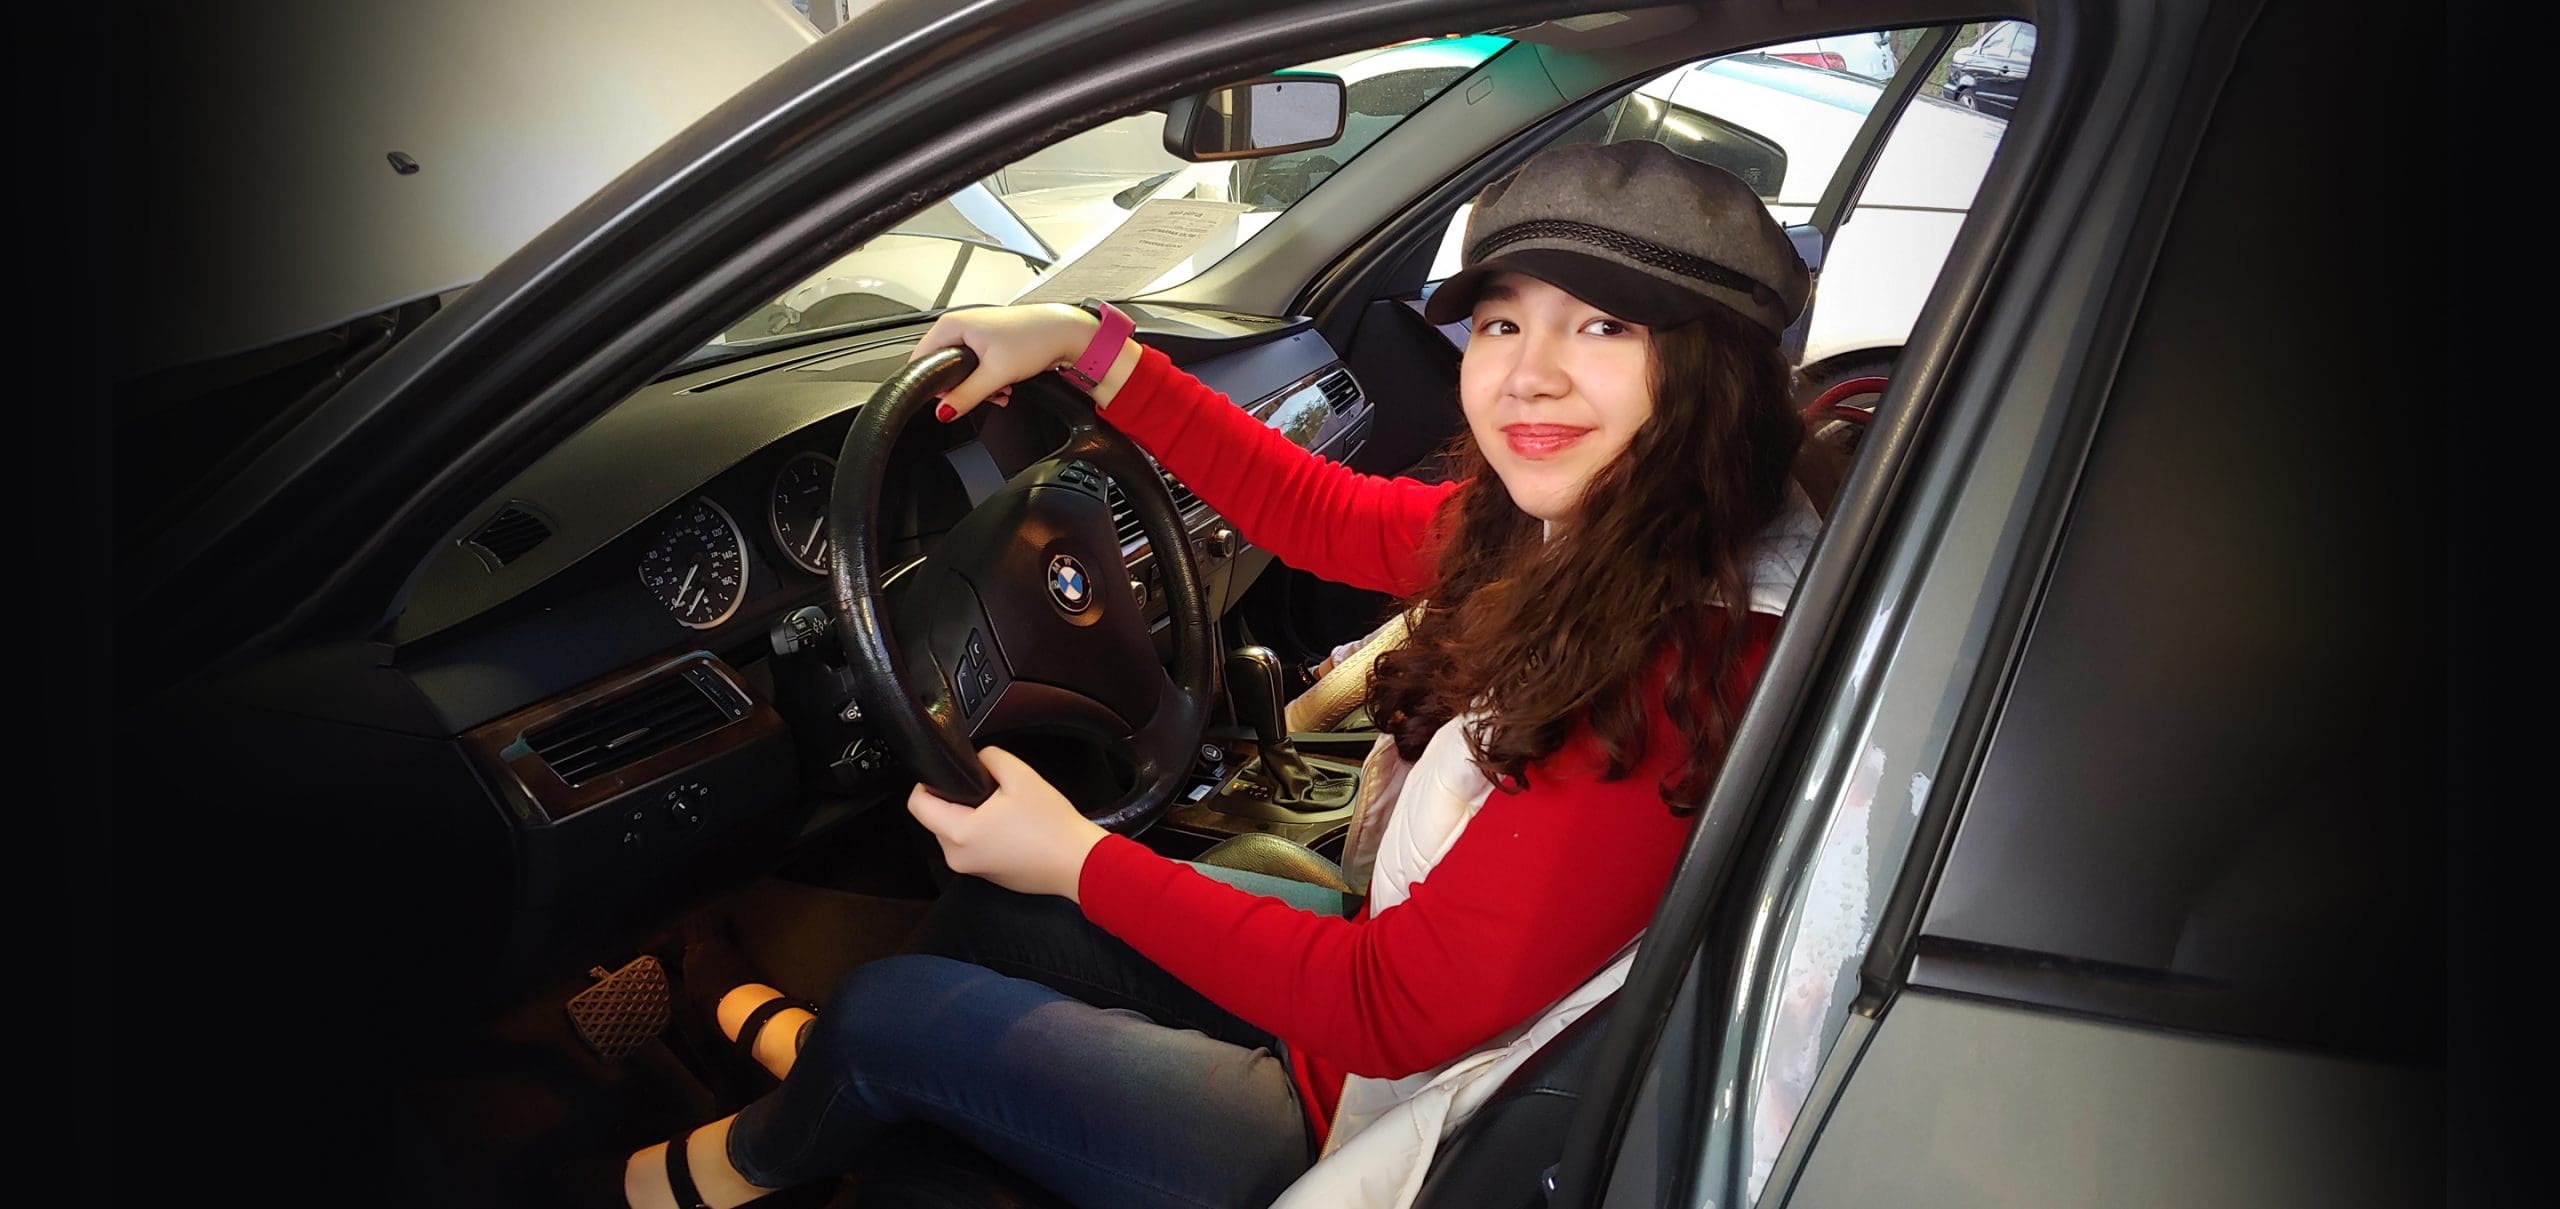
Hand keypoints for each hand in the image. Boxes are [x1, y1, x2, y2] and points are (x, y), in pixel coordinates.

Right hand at [906, 304, 1099, 419]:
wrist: (1064, 332)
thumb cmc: (1034, 338)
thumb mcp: (995, 373)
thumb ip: (966, 395)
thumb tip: (944, 412)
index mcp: (952, 325)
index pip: (921, 359)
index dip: (933, 384)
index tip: (950, 399)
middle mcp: (959, 326)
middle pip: (942, 367)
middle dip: (961, 389)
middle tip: (982, 396)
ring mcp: (973, 334)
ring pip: (960, 371)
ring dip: (978, 388)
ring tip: (999, 390)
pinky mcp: (987, 343)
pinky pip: (975, 368)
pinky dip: (987, 381)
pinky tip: (1003, 386)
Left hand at [906, 746, 1109, 900]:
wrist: (1078, 864)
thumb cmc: (1053, 827)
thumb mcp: (1021, 776)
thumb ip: (990, 757)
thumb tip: (977, 757)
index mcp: (960, 832)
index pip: (917, 805)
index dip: (927, 783)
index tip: (947, 775)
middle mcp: (958, 856)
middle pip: (935, 819)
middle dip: (955, 800)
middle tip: (989, 792)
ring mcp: (971, 869)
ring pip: (953, 833)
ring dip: (969, 818)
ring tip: (1004, 812)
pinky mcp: (986, 875)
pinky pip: (971, 848)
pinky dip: (983, 835)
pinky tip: (1011, 829)